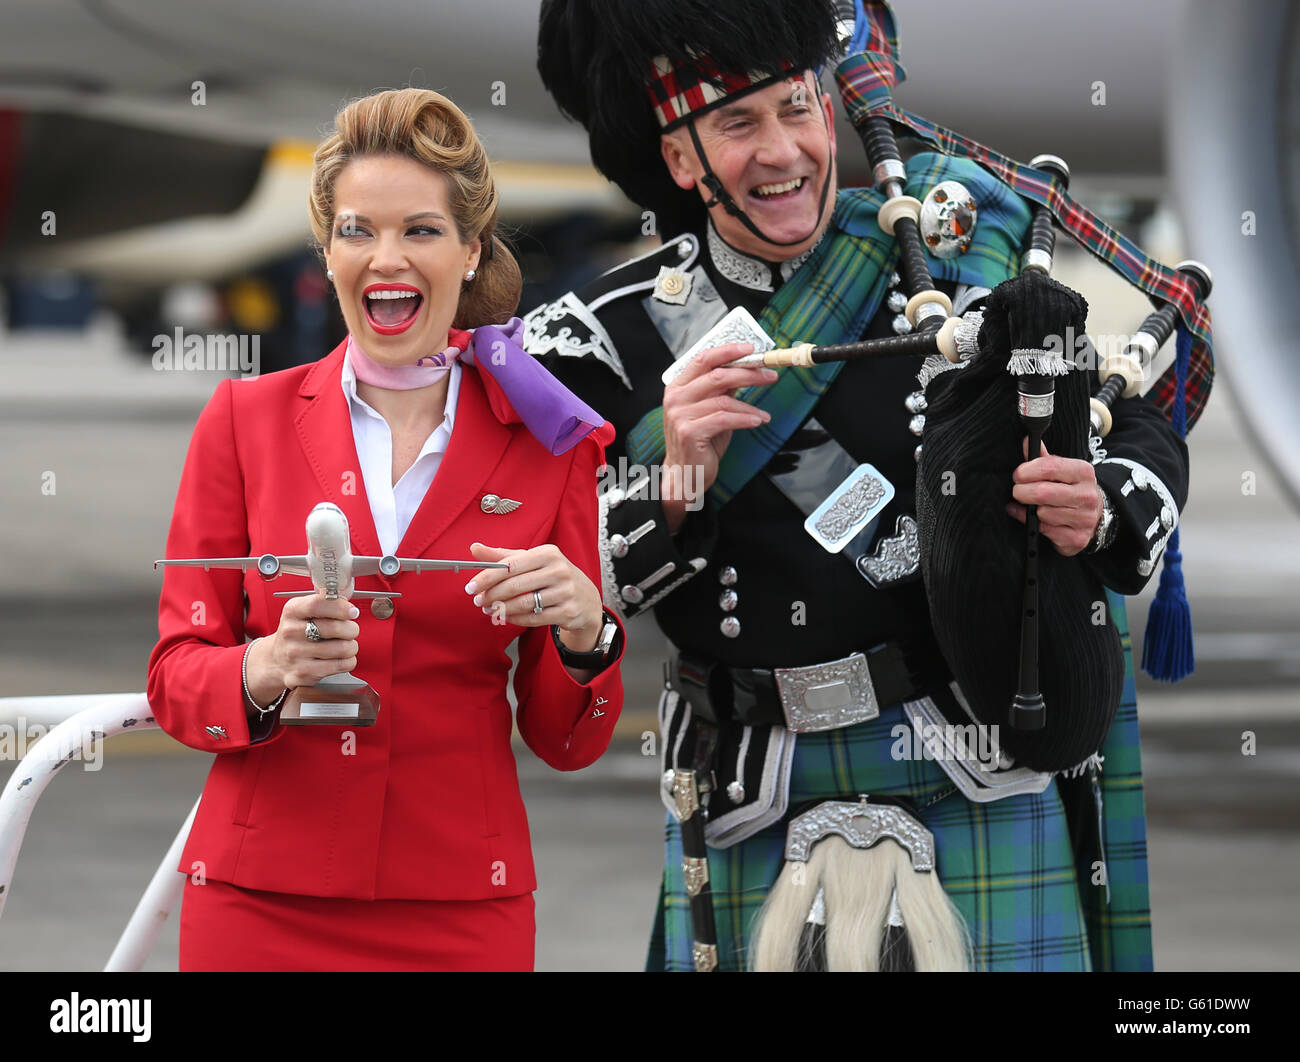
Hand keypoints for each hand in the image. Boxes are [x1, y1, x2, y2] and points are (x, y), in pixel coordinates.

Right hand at [246, 592, 360, 701]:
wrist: (276, 659)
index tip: (352, 611)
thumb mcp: (303, 611)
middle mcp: (290, 632)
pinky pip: (342, 665)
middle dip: (351, 629)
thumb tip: (348, 603)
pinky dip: (348, 660)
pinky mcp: (304, 673)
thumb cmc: (297, 633)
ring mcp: (296, 654)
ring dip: (351, 646)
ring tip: (345, 645)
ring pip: (343, 648)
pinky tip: (340, 658)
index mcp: (292, 611)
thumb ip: (325, 603)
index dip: (341, 607)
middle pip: (335, 628)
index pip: (318, 604)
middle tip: (350, 630)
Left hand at [466, 542, 603, 650]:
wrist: (586, 598)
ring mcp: (565, 592)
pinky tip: (506, 616)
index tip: (471, 586)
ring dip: (501, 609)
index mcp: (548, 553)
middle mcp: (559, 570)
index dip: (487, 577)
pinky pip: (534, 618)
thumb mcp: (532, 561)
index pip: (510, 564)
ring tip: (490, 610)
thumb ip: (503, 556)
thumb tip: (474, 548)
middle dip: (492, 595)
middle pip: (515, 585)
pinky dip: (515, 619)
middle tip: (479, 601)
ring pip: (524, 603)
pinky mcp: (568, 611)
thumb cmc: (553, 576)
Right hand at [660, 342, 776, 532]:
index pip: (703, 359)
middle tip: (770, 375)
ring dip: (750, 404)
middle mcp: (676, 398)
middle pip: (717, 375)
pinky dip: (745, 418)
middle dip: (748, 373)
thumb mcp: (711, 410)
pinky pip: (724, 419)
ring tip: (763, 413)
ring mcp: (680, 415)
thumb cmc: (699, 442)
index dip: (728, 351)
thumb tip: (745, 368)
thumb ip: (721, 390)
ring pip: (724, 399)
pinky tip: (758, 420)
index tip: (751, 349)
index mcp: (678, 387)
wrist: (685, 474)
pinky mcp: (689, 432)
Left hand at [1006, 438, 1103, 557]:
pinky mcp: (1077, 538)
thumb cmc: (1071, 488)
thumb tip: (1027, 442)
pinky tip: (1031, 518)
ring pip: (1042, 513)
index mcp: (1083, 472)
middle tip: (1017, 491)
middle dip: (1022, 492)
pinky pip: (1044, 530)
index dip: (1027, 471)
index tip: (1018, 474)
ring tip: (1028, 505)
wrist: (1094, 514)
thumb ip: (1043, 457)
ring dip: (1028, 510)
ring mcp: (1084, 518)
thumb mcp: (1062, 470)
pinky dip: (1031, 524)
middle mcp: (1087, 495)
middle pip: (1042, 492)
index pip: (1049, 467)